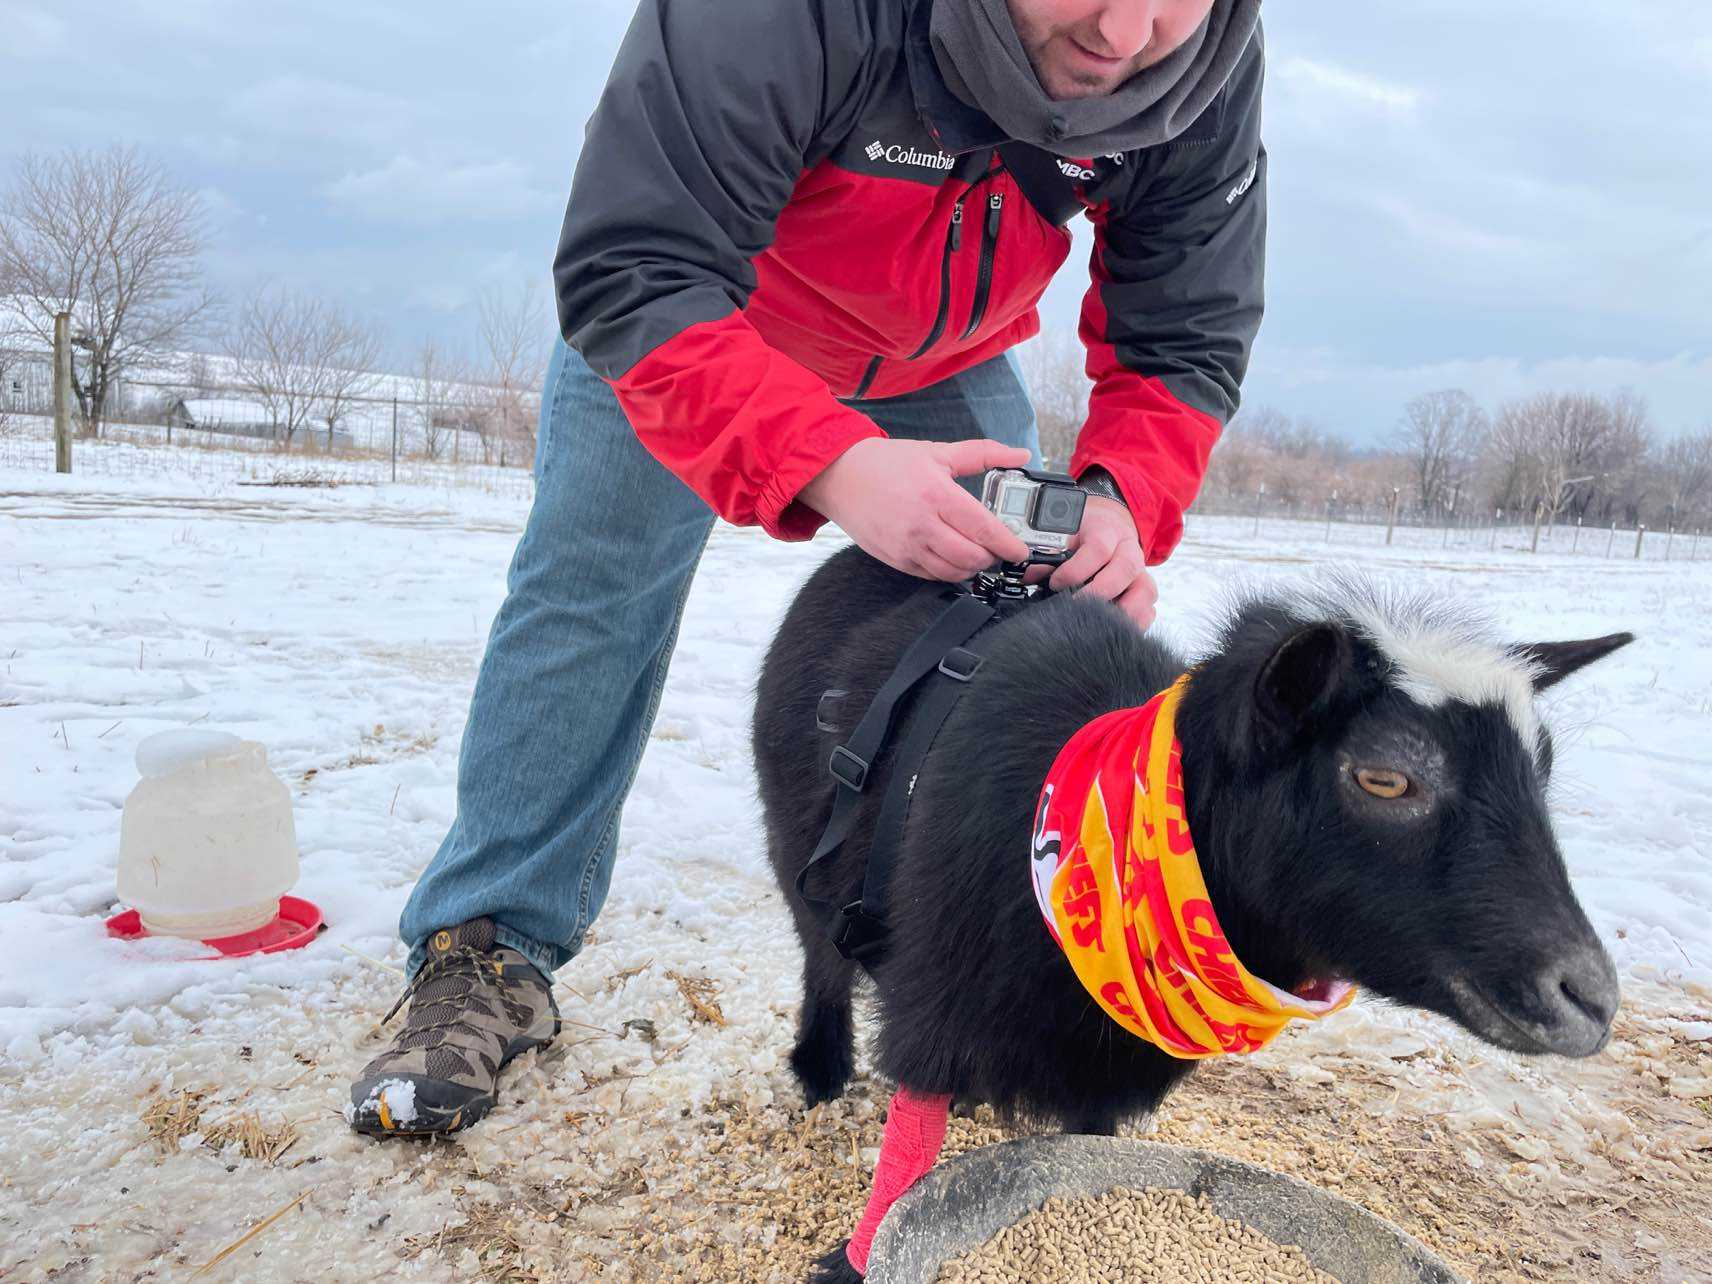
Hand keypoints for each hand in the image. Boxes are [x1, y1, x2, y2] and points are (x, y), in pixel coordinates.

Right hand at [798, 438, 1032, 579]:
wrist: (839, 476)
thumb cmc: (887, 463)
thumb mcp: (937, 452)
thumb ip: (983, 454)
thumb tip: (1021, 456)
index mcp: (936, 494)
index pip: (983, 529)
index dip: (1008, 544)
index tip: (1021, 551)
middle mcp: (921, 525)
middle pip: (971, 557)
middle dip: (991, 557)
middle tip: (996, 548)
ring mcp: (907, 546)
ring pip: (953, 572)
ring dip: (971, 567)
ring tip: (975, 552)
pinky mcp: (895, 559)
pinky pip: (931, 576)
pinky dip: (948, 571)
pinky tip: (951, 556)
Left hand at [1028, 496, 1156, 628]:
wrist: (1109, 527)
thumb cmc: (1083, 535)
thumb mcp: (1066, 535)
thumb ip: (1048, 554)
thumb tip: (1028, 574)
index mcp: (1107, 531)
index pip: (1098, 548)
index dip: (1076, 569)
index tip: (1056, 583)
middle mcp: (1130, 550)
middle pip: (1126, 568)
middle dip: (1099, 592)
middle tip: (1074, 607)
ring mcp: (1142, 572)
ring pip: (1145, 591)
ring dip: (1123, 611)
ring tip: (1099, 625)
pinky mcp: (1146, 592)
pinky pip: (1149, 610)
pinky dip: (1135, 623)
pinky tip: (1115, 632)